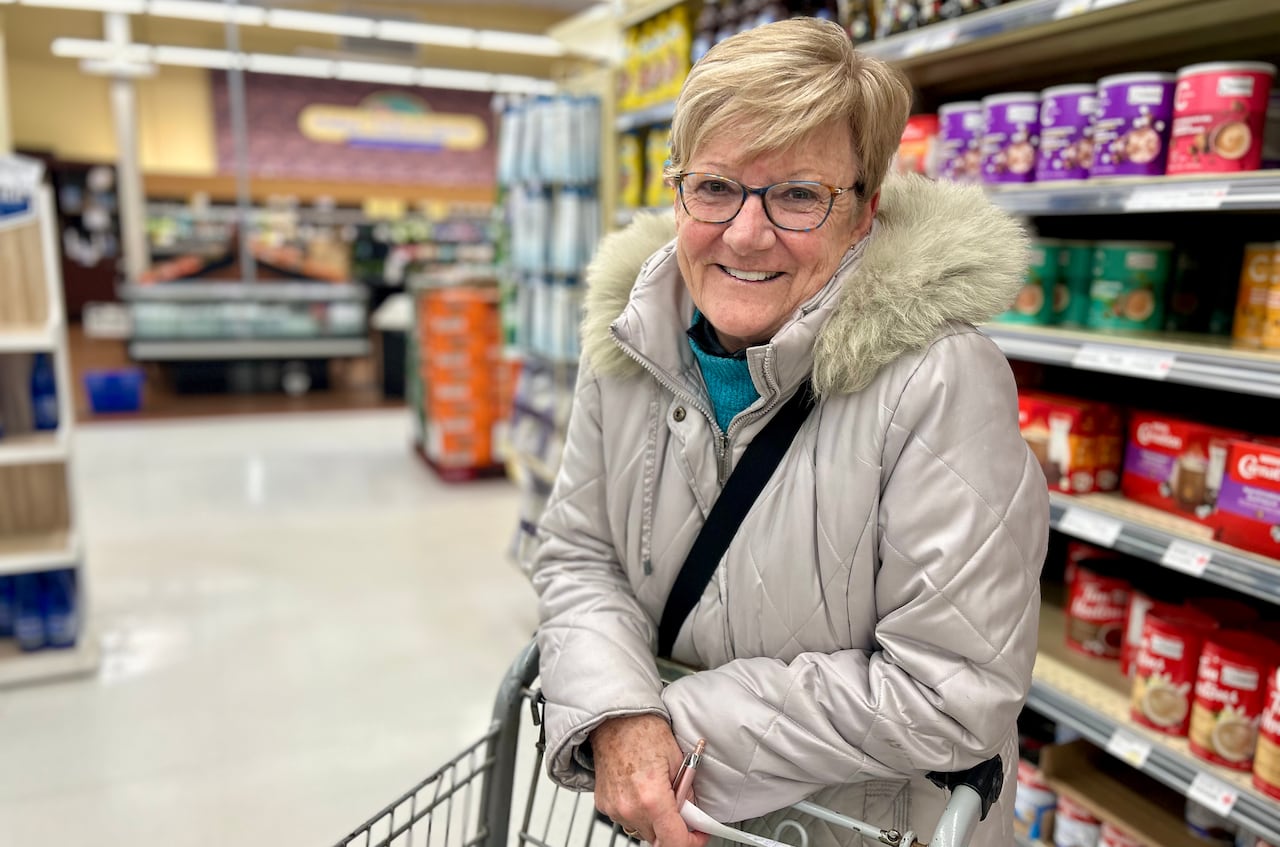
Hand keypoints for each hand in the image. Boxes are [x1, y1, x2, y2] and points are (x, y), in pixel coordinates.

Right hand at [589, 715, 708, 846]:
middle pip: (658, 839)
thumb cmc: (642, 730)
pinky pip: (627, 819)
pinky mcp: (604, 804)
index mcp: (651, 798)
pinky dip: (639, 812)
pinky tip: (642, 791)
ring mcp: (614, 808)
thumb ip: (686, 792)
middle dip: (674, 829)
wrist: (613, 718)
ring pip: (643, 830)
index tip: (698, 834)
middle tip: (682, 810)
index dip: (692, 841)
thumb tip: (691, 810)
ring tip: (660, 795)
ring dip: (655, 822)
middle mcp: (630, 808)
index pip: (674, 842)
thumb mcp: (678, 759)